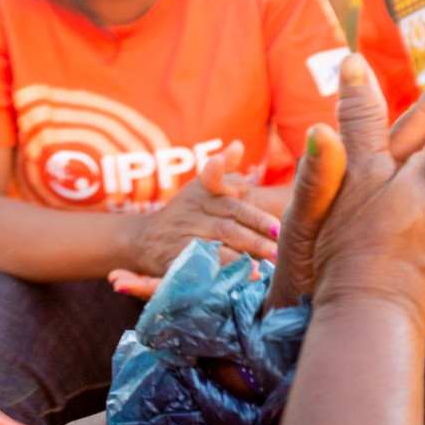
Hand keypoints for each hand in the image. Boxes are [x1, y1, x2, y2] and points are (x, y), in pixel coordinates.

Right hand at [121, 141, 280, 280]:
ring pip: (216, 248)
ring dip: (243, 258)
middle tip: (280, 251)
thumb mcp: (199, 186)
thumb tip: (238, 146)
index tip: (278, 226)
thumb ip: (223, 170)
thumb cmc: (183, 211)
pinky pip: (200, 268)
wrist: (144, 237)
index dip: (255, 216)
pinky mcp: (174, 261)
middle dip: (255, 240)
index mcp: (201, 194)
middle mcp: (191, 214)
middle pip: (228, 228)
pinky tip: (240, 279)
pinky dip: (221, 274)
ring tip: (266, 267)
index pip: (232, 204)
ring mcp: (181, 238)